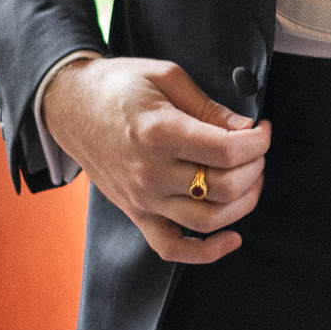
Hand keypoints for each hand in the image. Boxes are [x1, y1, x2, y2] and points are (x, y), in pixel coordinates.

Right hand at [42, 57, 270, 262]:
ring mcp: (143, 199)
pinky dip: (206, 252)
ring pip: (210, 221)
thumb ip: (209, 108)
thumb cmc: (118, 86)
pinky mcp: (136, 213)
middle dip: (255, 167)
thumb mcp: (167, 77)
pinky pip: (173, 248)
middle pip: (226, 188)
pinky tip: (231, 237)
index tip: (261, 129)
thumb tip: (245, 129)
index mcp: (160, 133)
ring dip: (244, 202)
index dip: (259, 141)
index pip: (229, 152)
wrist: (68, 105)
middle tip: (256, 148)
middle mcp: (151, 173)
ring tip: (250, 178)